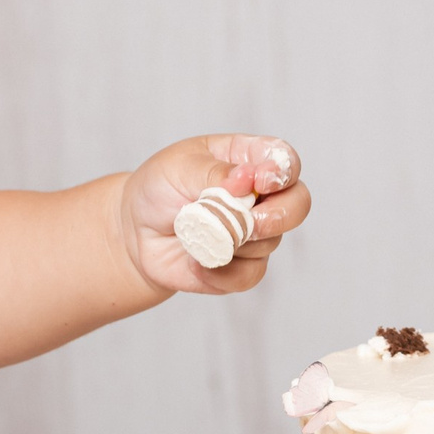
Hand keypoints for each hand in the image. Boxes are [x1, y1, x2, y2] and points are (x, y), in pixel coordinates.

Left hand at [119, 134, 310, 294]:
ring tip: (196, 233)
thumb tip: (246, 181)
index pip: (285, 161)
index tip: (261, 182)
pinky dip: (221, 272)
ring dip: (233, 241)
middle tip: (250, 222)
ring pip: (270, 242)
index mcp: (249, 159)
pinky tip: (195, 261)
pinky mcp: (243, 266)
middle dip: (280, 215)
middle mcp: (260, 196)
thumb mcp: (178, 168)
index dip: (282, 172)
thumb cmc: (158, 188)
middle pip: (298, 203)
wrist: (135, 232)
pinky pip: (249, 274)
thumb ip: (214, 173)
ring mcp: (255, 233)